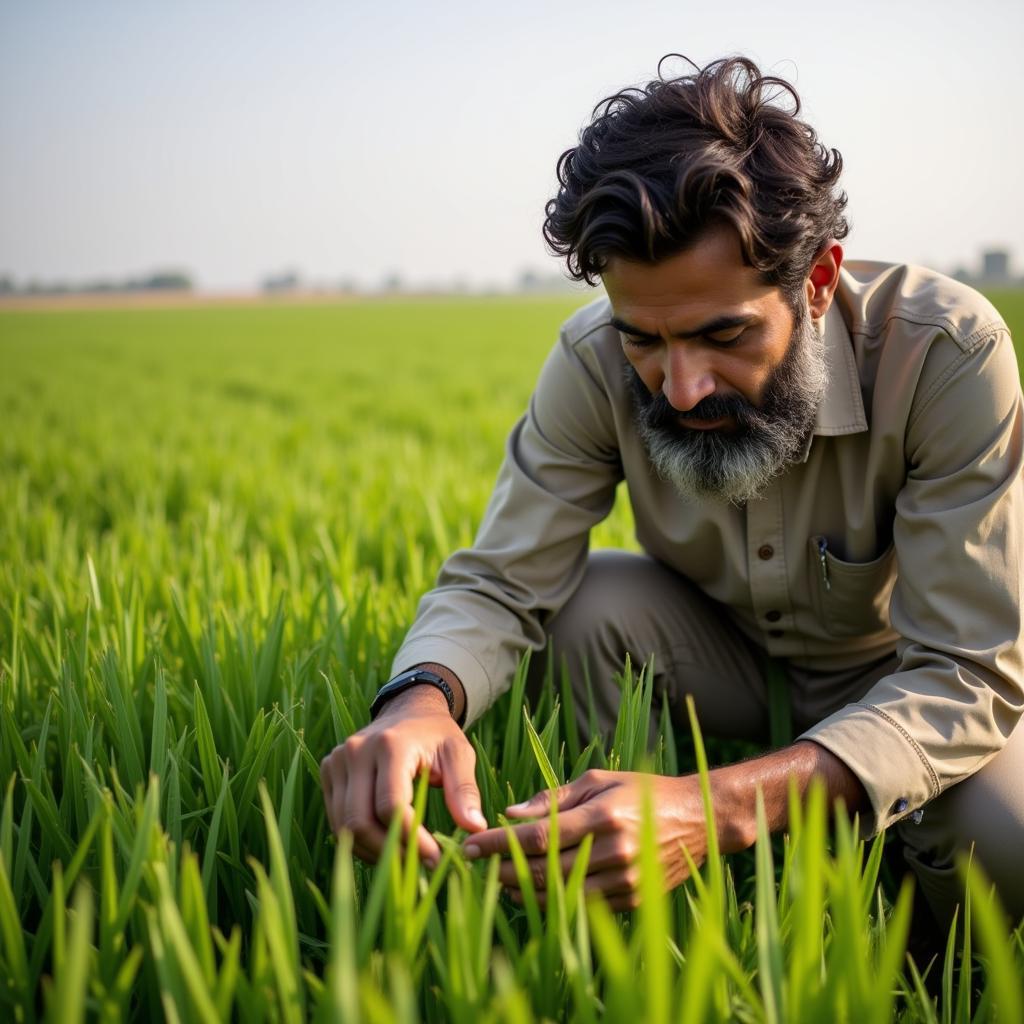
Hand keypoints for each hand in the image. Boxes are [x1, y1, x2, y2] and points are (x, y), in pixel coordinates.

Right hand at [319, 684, 486, 866]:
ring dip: (374, 851)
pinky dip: (359, 840)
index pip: (391, 805)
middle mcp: (357, 751)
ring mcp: (337, 761)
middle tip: (419, 865)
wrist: (408, 710)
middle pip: (360, 820)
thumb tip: (475, 828)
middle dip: (389, 852)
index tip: (435, 857)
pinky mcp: (329, 772)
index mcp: (390, 745)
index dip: (411, 839)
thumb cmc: (437, 736)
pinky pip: (337, 819)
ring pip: (344, 826)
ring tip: (406, 858)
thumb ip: (465, 790)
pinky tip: (387, 845)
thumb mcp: (459, 755)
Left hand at [462, 769, 713, 910]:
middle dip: (502, 869)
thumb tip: (510, 813)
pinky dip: (551, 900)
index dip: (499, 843)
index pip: (538, 836)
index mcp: (602, 816)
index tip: (471, 843)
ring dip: (521, 891)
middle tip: (473, 864)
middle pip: (542, 870)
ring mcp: (623, 880)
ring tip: (496, 880)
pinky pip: (580, 906)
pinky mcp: (630, 900)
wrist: (699, 818)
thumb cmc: (643, 790)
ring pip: (558, 894)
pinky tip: (530, 891)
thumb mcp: (599, 780)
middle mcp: (613, 851)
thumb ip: (553, 798)